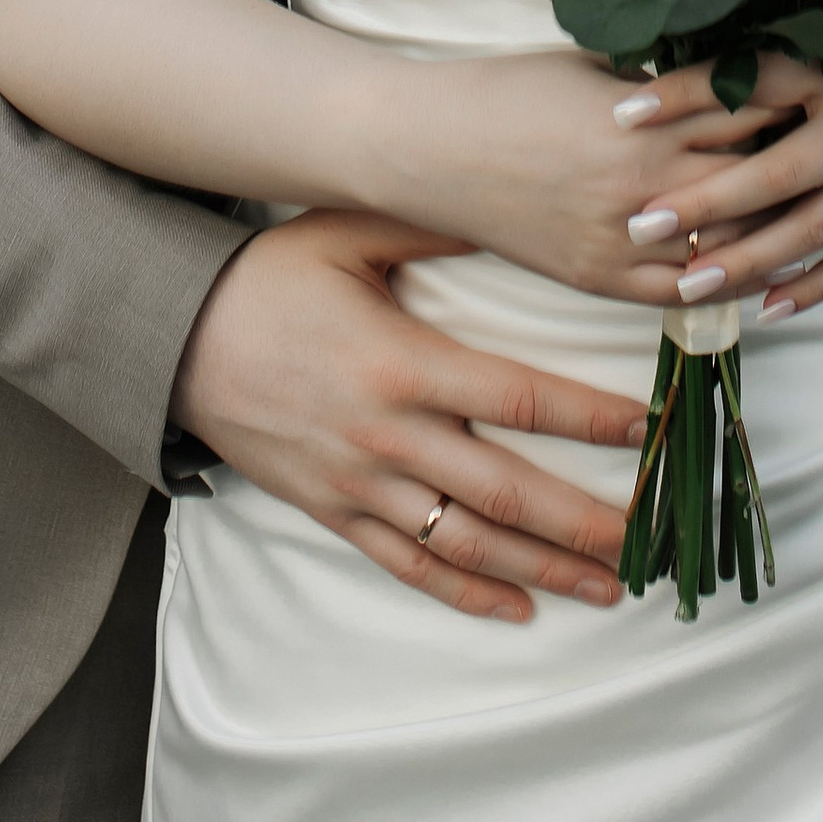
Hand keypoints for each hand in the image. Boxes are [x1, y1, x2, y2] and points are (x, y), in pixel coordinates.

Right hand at [169, 210, 650, 625]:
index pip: (517, 398)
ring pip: (469, 542)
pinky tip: (518, 607)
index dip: (587, 417)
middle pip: (506, 491)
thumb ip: (431, 228)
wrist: (175, 340)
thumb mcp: (346, 233)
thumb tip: (507, 214)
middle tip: (646, 539)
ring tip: (607, 585)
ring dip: (544, 568)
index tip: (645, 428)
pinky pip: (410, 565)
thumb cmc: (267, 278)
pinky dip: (467, 592)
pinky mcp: (335, 512)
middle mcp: (389, 435)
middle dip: (583, 519)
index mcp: (403, 362)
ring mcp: (361, 484)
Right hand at [369, 50, 814, 305]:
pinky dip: (728, 283)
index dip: (795, 102)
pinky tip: (761, 273)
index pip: (748, 111)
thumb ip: (664, 86)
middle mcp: (642, 185)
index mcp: (645, 119)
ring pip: (727, 246)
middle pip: (752, 181)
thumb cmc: (508, 90)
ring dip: (776, 233)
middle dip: (801, 168)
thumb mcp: (592, 68)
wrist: (429, 147)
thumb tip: (729, 79)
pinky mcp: (598, 279)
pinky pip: (682, 294)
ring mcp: (621, 241)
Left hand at [626, 49, 822, 314]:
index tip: (621, 111)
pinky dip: (816, 285)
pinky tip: (768, 304)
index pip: (747, 79)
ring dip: (747, 258)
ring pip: (813, 228)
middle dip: (702, 199)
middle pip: (773, 170)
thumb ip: (788, 45)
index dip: (683, 94)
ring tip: (686, 281)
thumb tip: (701, 58)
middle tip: (637, 220)